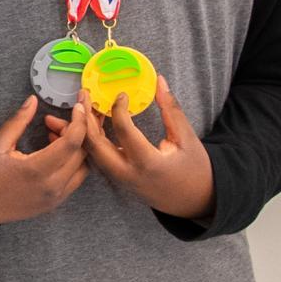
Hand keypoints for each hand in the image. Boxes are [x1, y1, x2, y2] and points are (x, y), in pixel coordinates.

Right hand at [0, 94, 92, 226]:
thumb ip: (18, 121)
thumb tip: (32, 101)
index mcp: (36, 170)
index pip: (71, 142)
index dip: (78, 121)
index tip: (77, 108)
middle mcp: (50, 187)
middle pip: (81, 154)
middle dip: (73, 132)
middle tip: (52, 122)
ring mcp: (54, 198)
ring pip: (83, 168)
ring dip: (75, 149)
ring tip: (53, 137)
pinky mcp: (53, 203)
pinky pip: (74, 180)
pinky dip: (72, 163)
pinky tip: (54, 153)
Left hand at [84, 78, 215, 220]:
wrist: (195, 200)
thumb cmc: (195, 169)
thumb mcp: (188, 138)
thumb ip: (171, 109)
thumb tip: (160, 80)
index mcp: (149, 163)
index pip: (124, 131)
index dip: (118, 109)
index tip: (121, 95)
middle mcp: (129, 174)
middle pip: (95, 145)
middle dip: (86, 118)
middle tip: (85, 95)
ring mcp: (120, 180)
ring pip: (92, 153)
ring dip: (85, 130)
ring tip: (85, 107)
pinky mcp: (118, 180)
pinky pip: (98, 159)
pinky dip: (92, 140)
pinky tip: (94, 123)